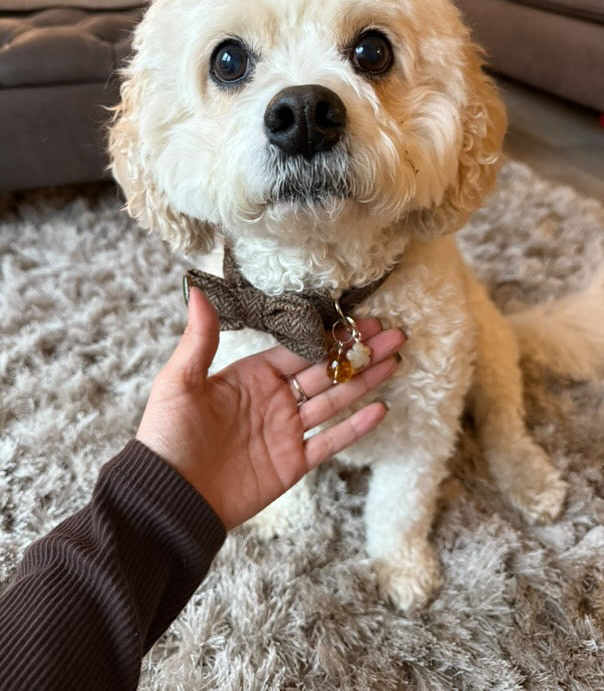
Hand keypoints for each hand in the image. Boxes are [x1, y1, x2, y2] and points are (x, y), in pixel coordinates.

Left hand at [136, 287, 404, 528]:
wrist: (169, 497)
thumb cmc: (167, 436)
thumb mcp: (179, 381)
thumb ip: (199, 338)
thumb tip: (197, 288)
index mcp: (252, 376)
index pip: (300, 349)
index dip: (331, 335)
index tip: (361, 319)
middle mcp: (274, 400)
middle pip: (326, 371)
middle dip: (359, 353)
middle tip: (393, 334)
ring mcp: (286, 432)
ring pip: (335, 401)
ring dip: (364, 382)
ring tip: (395, 361)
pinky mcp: (292, 463)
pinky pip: (330, 442)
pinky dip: (355, 428)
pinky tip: (379, 409)